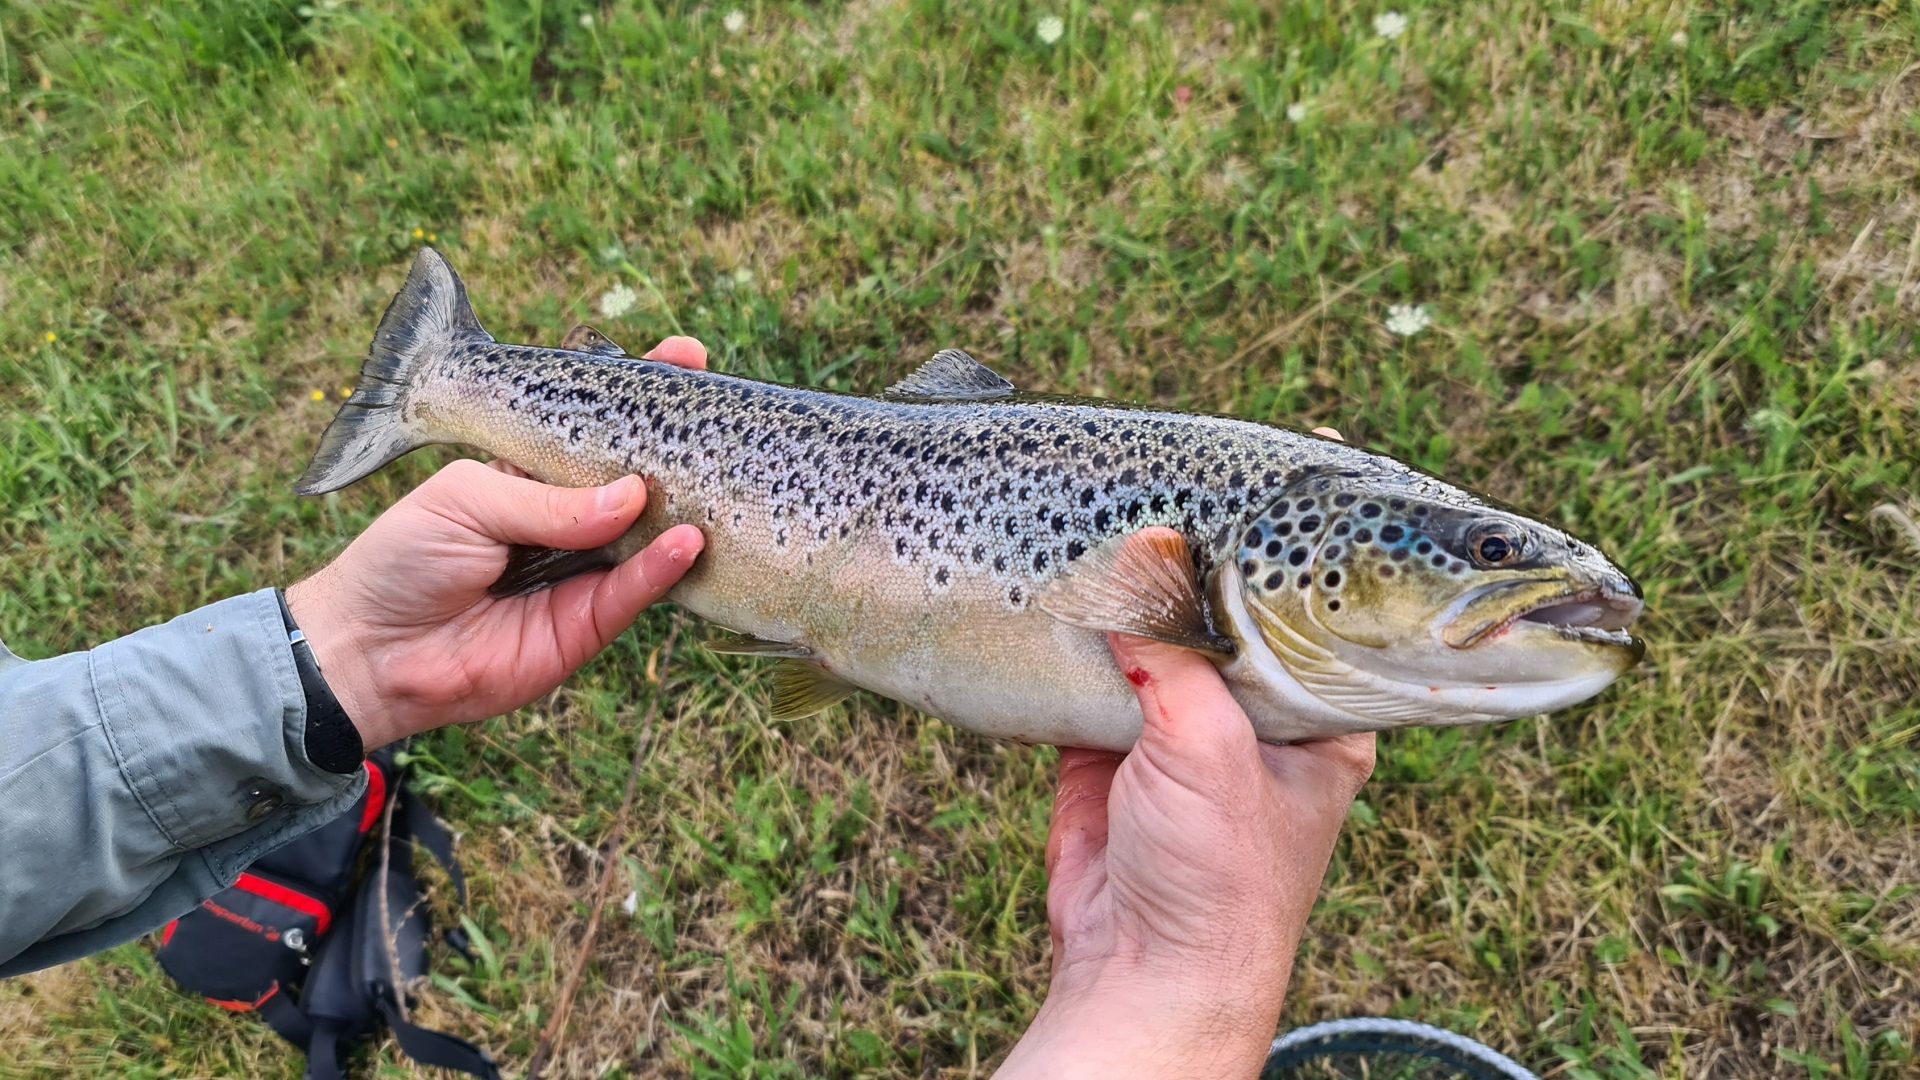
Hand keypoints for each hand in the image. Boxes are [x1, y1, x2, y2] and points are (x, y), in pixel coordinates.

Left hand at [285, 336, 710, 750]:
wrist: (372, 652)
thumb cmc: (403, 560)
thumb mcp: (467, 500)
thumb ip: (547, 500)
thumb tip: (630, 495)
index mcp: (532, 473)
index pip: (594, 425)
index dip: (638, 394)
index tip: (686, 359)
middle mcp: (568, 520)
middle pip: (637, 479)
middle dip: (680, 448)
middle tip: (723, 418)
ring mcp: (582, 572)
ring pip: (648, 537)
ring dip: (683, 512)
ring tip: (716, 486)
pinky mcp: (587, 625)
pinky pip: (634, 592)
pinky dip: (662, 568)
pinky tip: (686, 543)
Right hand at [998, 429, 1373, 1079]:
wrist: (1140, 970)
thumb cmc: (1218, 879)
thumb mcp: (1211, 749)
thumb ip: (1173, 649)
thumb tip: (1135, 559)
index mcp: (1330, 704)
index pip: (1357, 590)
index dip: (1347, 521)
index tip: (1324, 443)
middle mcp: (1267, 700)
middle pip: (1250, 590)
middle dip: (1220, 534)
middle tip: (1196, 464)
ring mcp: (1193, 716)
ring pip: (1173, 619)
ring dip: (1146, 574)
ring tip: (1124, 505)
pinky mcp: (1122, 732)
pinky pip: (1106, 656)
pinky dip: (1085, 619)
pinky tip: (1070, 574)